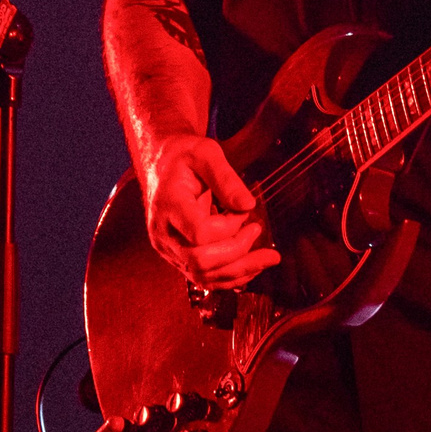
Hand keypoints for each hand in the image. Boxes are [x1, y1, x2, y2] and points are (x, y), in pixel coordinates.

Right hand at [140, 132, 275, 289]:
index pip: (199, 233)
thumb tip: (248, 204)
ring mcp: (168, 248)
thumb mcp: (206, 154)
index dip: (228, 227)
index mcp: (168, 205)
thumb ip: (226, 178)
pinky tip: (251, 265)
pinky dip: (229, 276)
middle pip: (200, 262)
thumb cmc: (183, 157)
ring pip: (203, 276)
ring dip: (240, 271)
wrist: (162, 166)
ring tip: (268, 258)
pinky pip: (203, 277)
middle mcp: (163, 232)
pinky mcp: (177, 256)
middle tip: (257, 230)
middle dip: (237, 253)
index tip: (242, 211)